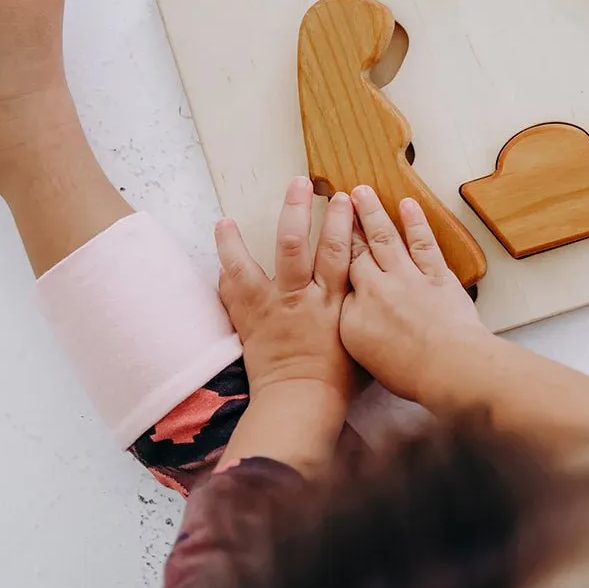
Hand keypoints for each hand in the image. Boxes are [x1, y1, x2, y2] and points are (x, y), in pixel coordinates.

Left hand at [213, 177, 361, 474]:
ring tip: (224, 220)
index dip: (341, 222)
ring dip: (235, 240)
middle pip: (296, 244)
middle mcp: (300, 298)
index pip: (339, 252)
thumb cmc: (339, 380)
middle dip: (297, 209)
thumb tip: (370, 291)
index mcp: (332, 302)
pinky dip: (223, 275)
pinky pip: (231, 293)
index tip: (343, 197)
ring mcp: (270, 308)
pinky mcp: (250, 322)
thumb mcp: (360, 340)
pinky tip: (218, 261)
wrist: (302, 403)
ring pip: (248, 265)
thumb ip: (360, 311)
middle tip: (299, 184)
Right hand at [340, 185, 487, 404]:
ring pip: (385, 239)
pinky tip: (407, 204)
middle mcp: (375, 291)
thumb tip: (352, 312)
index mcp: (352, 315)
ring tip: (362, 191)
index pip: (337, 280)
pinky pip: (423, 243)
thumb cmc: (409, 374)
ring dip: (373, 213)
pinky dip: (415, 223)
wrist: (449, 369)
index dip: (329, 253)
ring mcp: (407, 279)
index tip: (321, 234)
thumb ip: (355, 328)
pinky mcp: (436, 275)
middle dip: (344, 223)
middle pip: (355, 252)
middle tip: (337, 198)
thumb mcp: (365, 358)